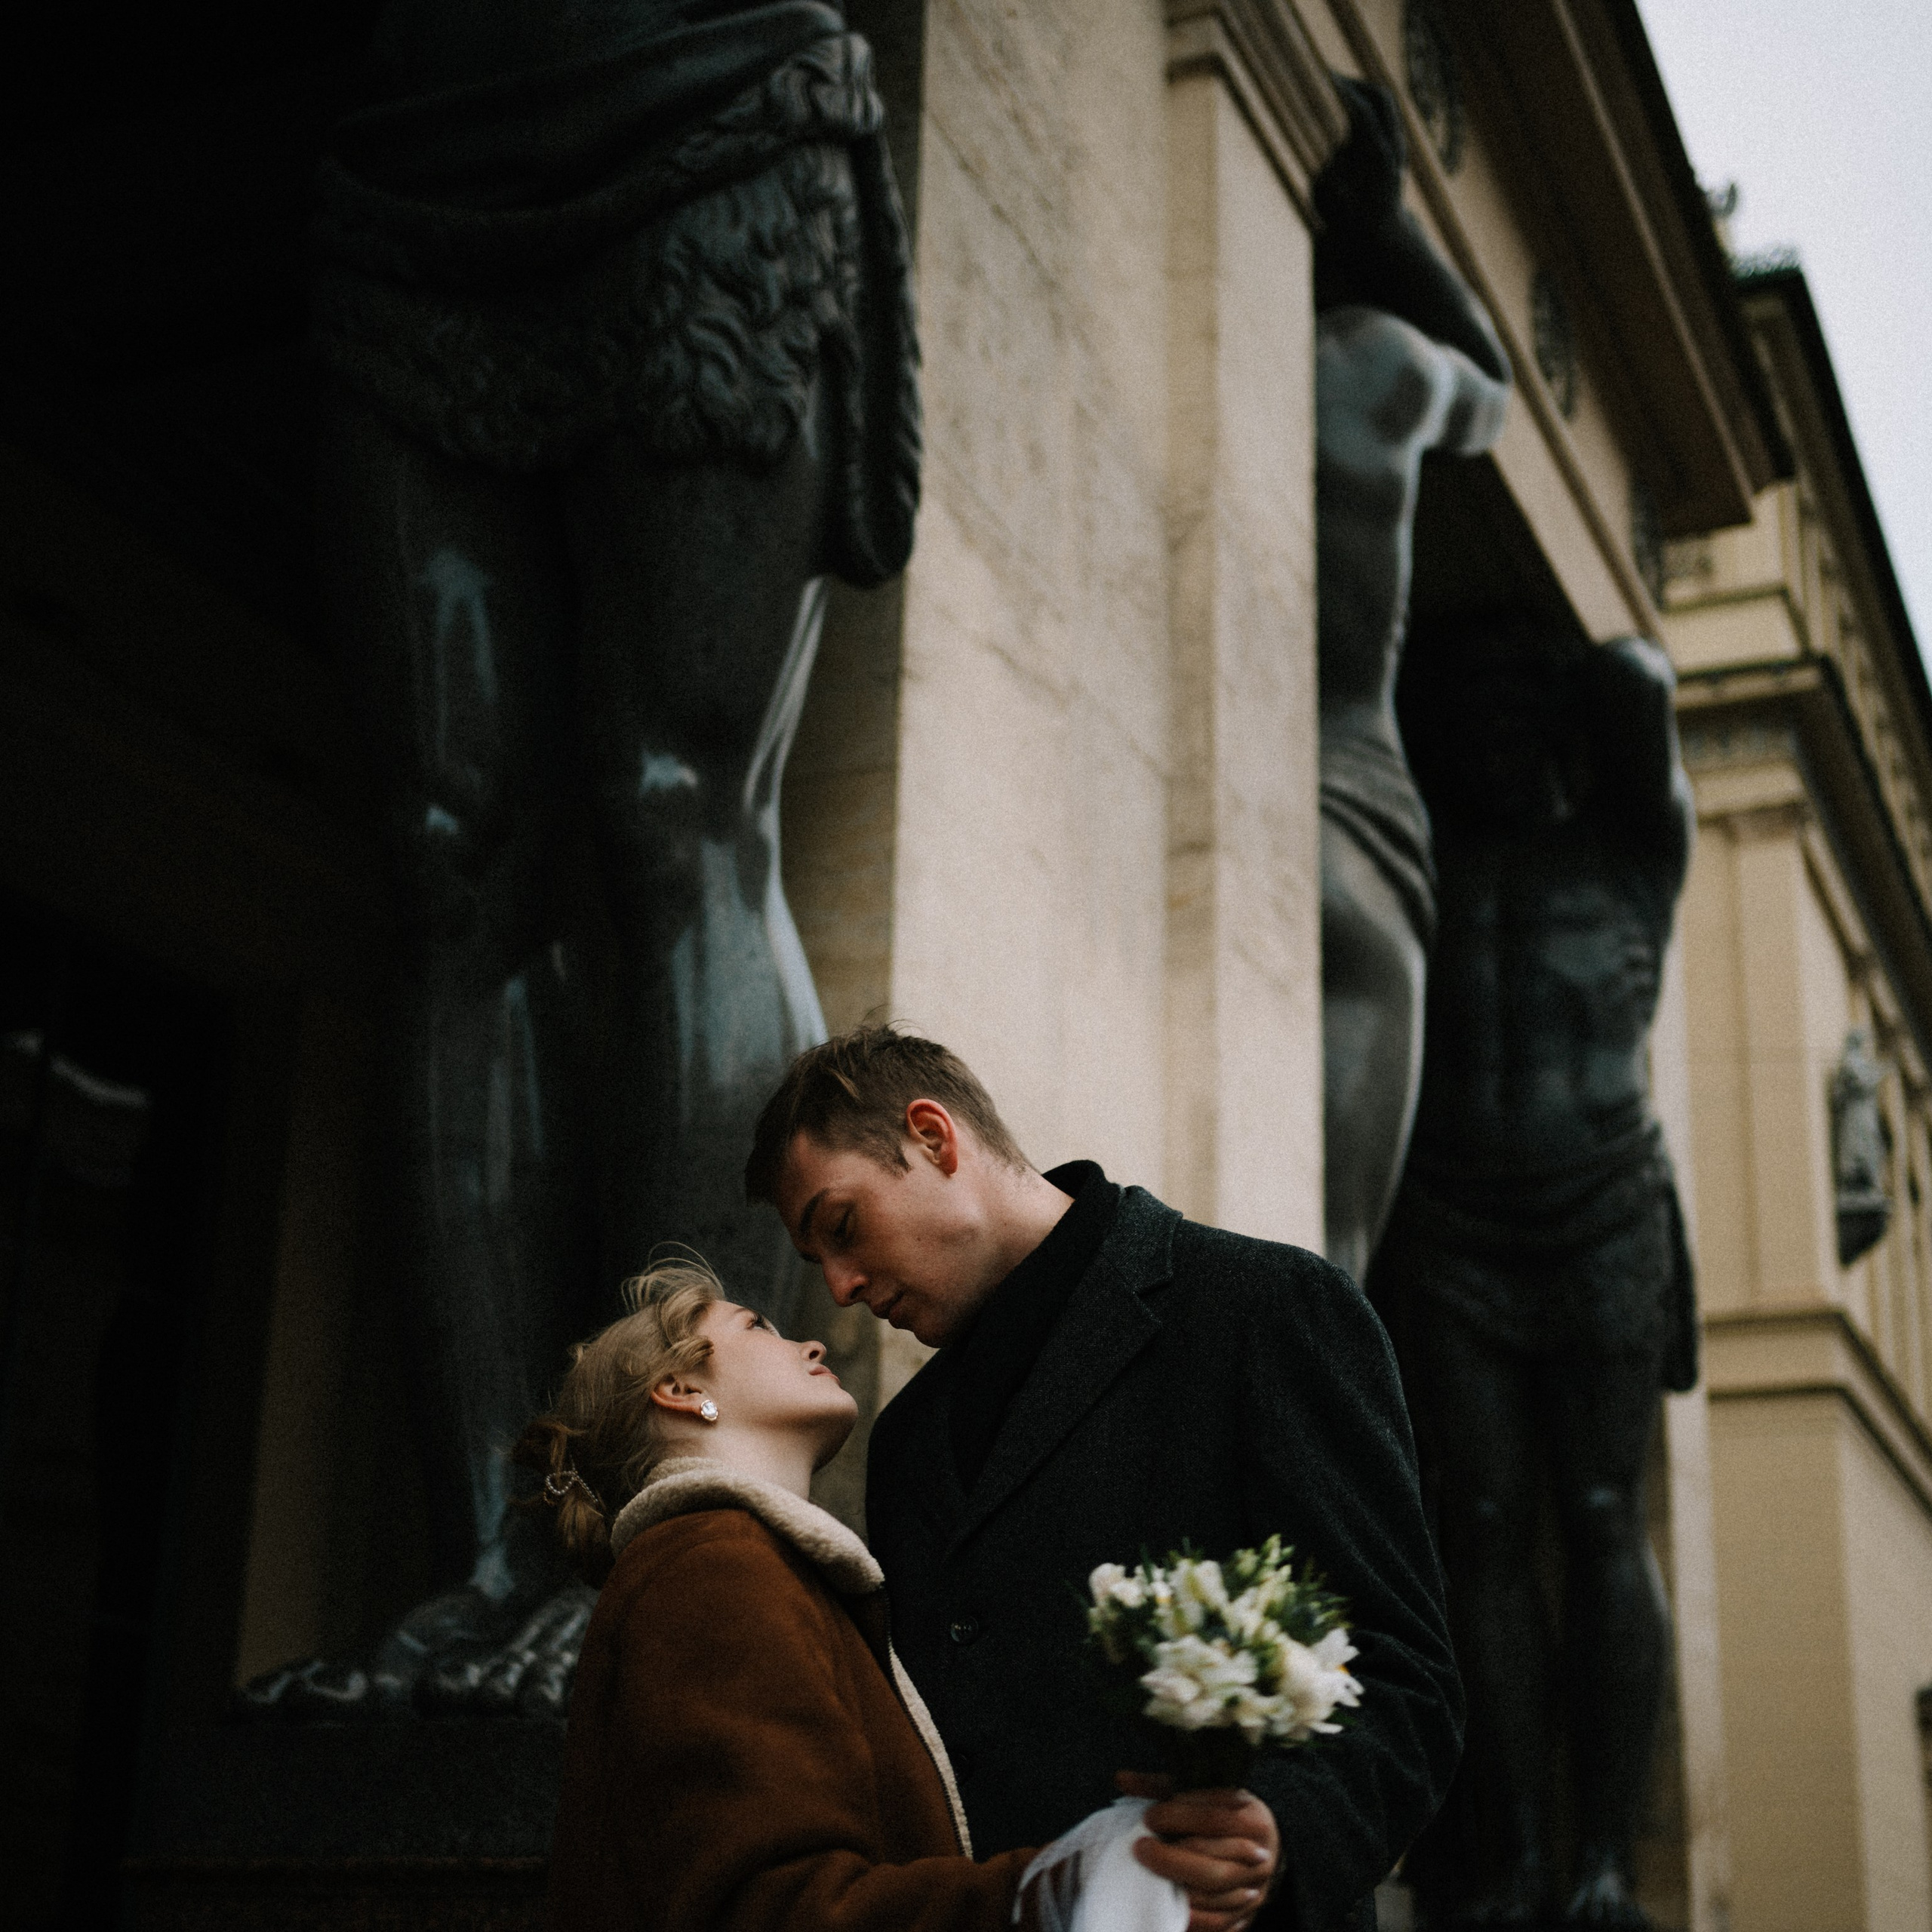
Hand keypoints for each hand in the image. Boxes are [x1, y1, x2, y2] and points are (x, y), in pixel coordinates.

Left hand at [1116, 1772, 1278, 1931]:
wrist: (1264, 1845)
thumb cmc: (1224, 1813)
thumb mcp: (1202, 1793)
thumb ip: (1162, 1787)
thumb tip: (1120, 1779)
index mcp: (1252, 1819)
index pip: (1214, 1819)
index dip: (1179, 1818)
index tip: (1149, 1818)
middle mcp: (1260, 1855)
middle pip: (1213, 1863)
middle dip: (1172, 1859)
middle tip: (1140, 1849)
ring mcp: (1256, 1888)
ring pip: (1215, 1894)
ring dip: (1180, 1887)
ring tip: (1151, 1877)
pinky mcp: (1248, 1914)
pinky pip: (1219, 1922)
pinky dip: (1193, 1917)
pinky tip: (1170, 1904)